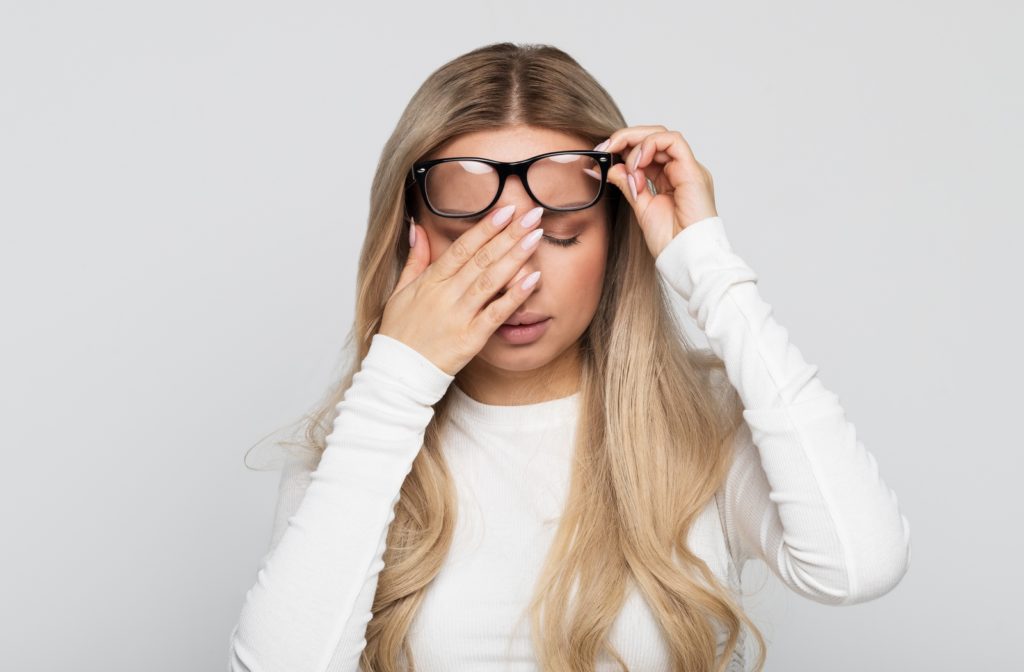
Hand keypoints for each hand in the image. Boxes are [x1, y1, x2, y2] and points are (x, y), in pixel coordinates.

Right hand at [379, 205, 545, 375]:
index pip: (462, 247)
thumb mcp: (400, 291)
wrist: (397, 372)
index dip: (485, 227)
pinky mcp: (470, 338)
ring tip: (536, 236)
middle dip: (509, 234)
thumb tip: (418, 228)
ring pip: (490, 280)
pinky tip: (532, 279)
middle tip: (532, 214)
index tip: (506, 209)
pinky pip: (496, 314)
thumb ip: (415, 259)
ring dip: (515, 257)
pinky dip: (514, 295)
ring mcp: (459, 316)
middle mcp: (445, 295)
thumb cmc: (400, 333)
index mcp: (430, 281)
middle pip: (481, 258)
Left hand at [597, 125, 718, 258]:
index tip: (602, 153)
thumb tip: (613, 167)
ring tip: (627, 166)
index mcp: (670, 179)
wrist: (686, 257)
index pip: (647, 150)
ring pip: (661, 135)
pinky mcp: (693, 171)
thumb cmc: (670, 240)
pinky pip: (672, 142)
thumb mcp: (641, 207)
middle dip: (626, 138)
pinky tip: (637, 163)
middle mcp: (681, 170)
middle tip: (605, 148)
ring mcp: (688, 169)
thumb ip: (629, 185)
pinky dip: (650, 146)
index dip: (624, 146)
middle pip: (654, 137)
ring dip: (636, 144)